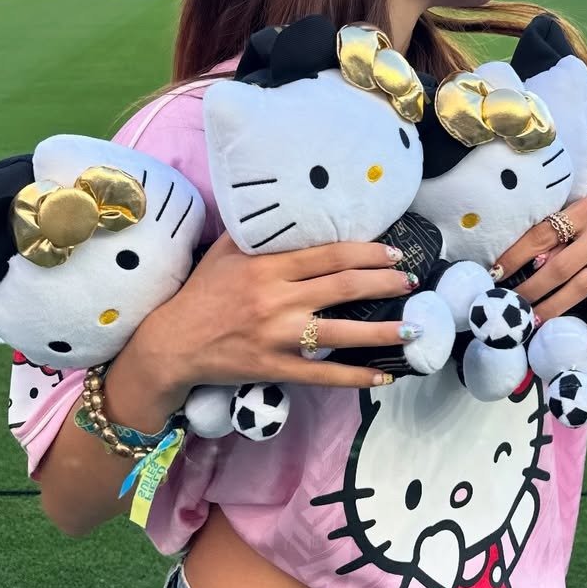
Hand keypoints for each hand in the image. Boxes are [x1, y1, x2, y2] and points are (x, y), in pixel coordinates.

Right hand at [133, 233, 415, 397]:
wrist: (173, 343)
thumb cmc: (202, 292)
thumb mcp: (225, 252)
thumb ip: (259, 234)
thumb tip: (294, 211)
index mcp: (268, 267)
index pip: (329, 255)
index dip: (366, 253)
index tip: (392, 253)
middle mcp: (278, 299)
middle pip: (343, 287)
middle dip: (384, 284)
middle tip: (411, 282)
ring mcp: (279, 336)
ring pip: (342, 332)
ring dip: (382, 331)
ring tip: (414, 327)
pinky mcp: (277, 367)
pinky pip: (324, 374)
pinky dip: (356, 376)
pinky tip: (383, 376)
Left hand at [493, 196, 586, 354]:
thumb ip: (564, 233)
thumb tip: (533, 261)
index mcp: (584, 211)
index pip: (542, 234)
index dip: (516, 255)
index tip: (495, 272)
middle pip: (559, 266)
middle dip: (531, 288)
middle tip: (512, 305)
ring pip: (581, 287)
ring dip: (555, 307)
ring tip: (534, 321)